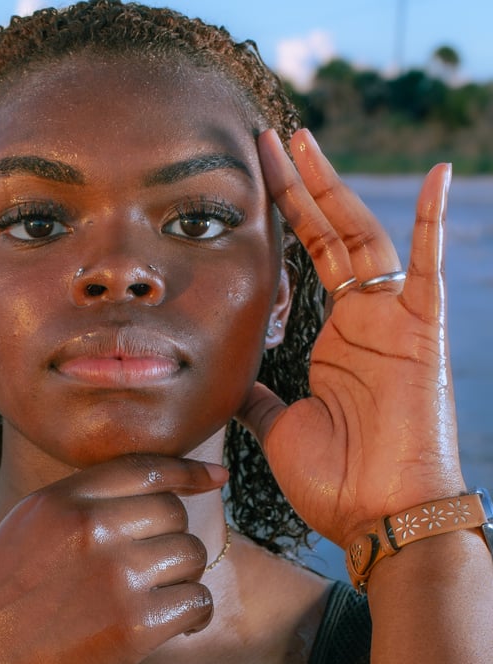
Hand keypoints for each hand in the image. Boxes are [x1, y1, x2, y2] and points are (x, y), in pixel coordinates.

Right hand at [0, 455, 227, 663]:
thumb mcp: (14, 540)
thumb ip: (67, 514)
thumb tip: (132, 504)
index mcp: (56, 502)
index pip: (143, 468)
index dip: (187, 472)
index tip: (215, 480)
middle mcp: (88, 528)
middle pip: (173, 513)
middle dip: (173, 542)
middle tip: (157, 577)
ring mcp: (114, 575)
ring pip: (191, 555)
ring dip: (184, 581)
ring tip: (160, 607)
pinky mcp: (134, 626)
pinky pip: (197, 602)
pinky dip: (195, 617)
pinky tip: (176, 630)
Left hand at [241, 128, 463, 548]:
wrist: (379, 518)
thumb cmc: (337, 482)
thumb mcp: (278, 430)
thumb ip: (258, 397)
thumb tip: (231, 379)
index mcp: (332, 341)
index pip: (303, 264)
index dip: (280, 222)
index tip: (251, 183)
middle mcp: (362, 321)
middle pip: (328, 236)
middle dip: (298, 187)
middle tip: (267, 140)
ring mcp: (392, 321)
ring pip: (362, 237)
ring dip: (333, 189)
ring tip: (301, 141)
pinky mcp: (423, 331)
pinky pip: (431, 266)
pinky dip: (434, 220)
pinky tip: (437, 174)